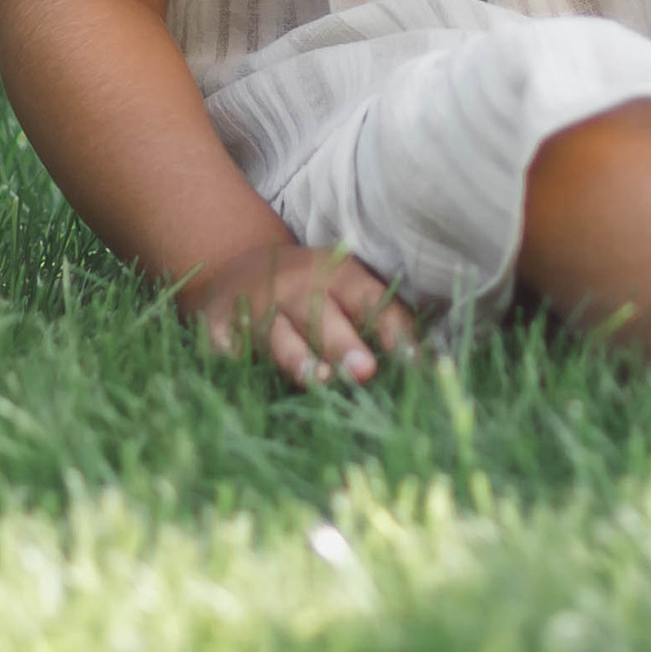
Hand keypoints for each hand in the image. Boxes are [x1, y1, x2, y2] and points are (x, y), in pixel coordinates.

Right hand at [181, 240, 416, 386]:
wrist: (235, 267)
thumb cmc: (309, 289)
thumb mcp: (344, 287)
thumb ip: (378, 318)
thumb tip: (430, 364)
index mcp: (338, 273)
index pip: (371, 299)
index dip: (393, 330)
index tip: (415, 363)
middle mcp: (298, 286)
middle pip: (323, 315)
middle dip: (344, 343)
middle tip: (366, 371)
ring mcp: (257, 307)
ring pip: (278, 335)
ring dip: (298, 358)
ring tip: (316, 380)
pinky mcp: (220, 329)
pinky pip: (230, 350)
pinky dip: (240, 365)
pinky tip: (250, 384)